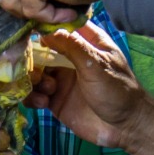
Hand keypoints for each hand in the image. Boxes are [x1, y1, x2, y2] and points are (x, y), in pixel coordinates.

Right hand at [19, 28, 153, 154]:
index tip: (28, 31)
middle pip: (40, 50)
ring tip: (46, 88)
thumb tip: (47, 30)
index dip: (43, 26)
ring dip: (32, 79)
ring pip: (34, 72)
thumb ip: (73, 47)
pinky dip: (32, 97)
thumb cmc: (118, 91)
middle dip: (31, 58)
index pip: (60, 26)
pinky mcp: (54, 99)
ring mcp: (61, 78)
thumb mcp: (96, 65)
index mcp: (85, 43)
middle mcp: (70, 58)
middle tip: (31, 67)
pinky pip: (34, 94)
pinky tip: (43, 103)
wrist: (125, 128)